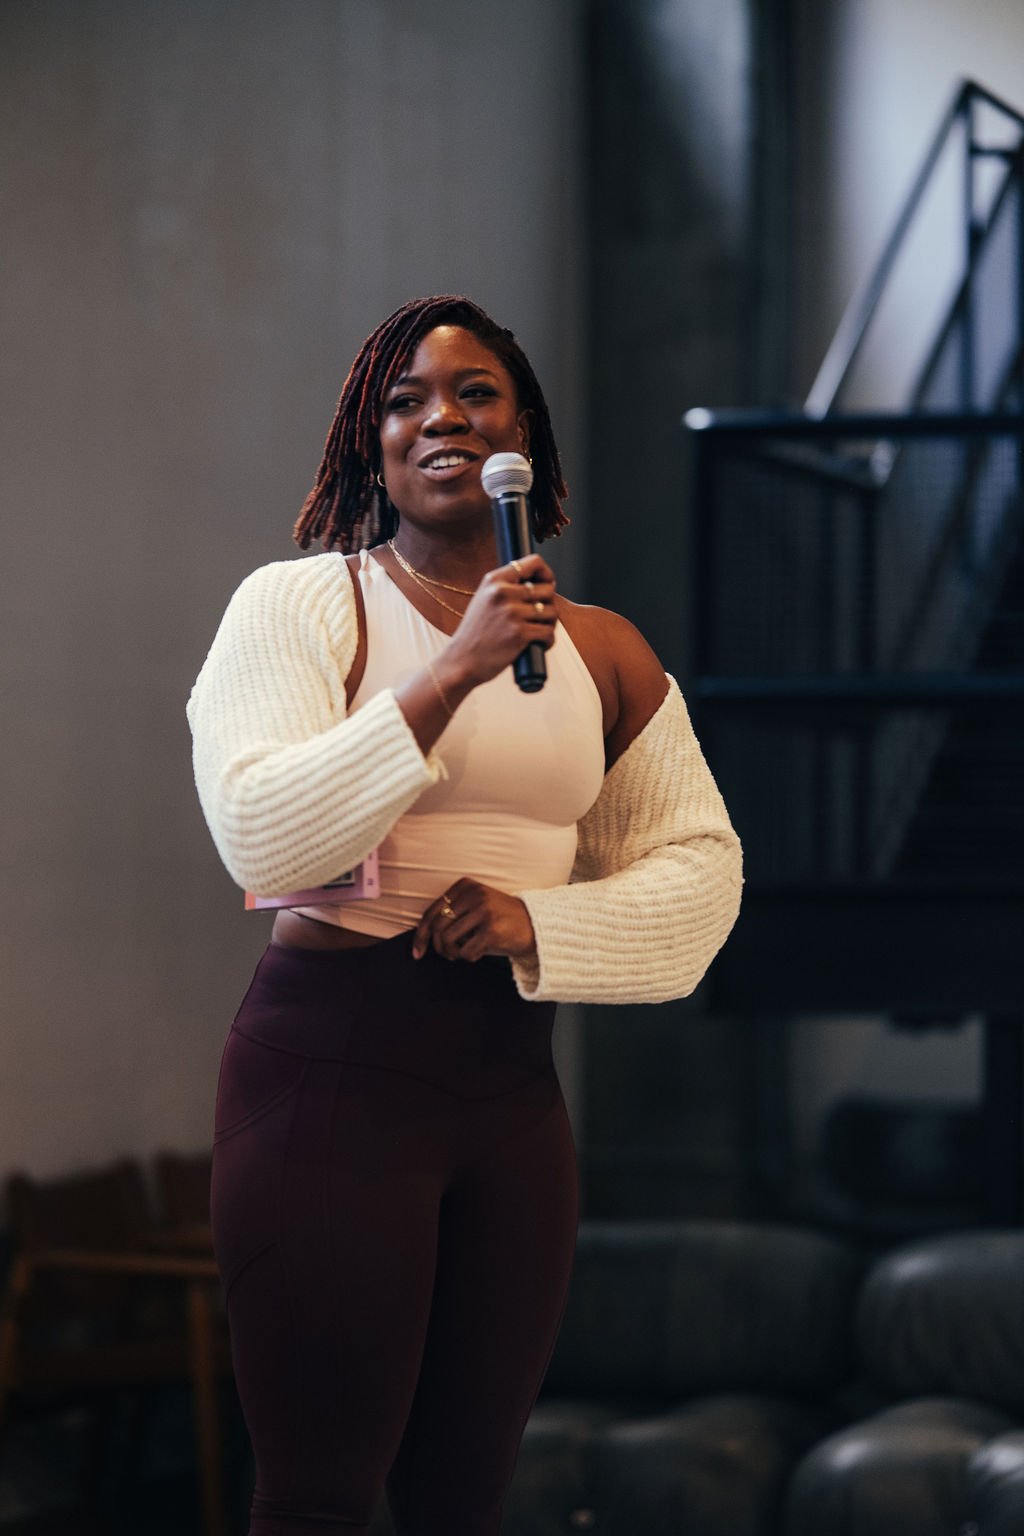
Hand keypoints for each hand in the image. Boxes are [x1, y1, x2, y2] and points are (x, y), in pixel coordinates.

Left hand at [411, 878, 536, 963]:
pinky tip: (479, 953)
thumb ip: (452, 914)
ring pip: (448, 940)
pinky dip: (469, 957)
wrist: (536, 926)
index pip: (432, 911)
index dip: (421, 935)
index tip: (417, 952)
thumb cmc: (500, 920)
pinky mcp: (492, 930)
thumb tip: (423, 937)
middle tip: (447, 955)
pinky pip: (466, 952)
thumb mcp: (475, 907)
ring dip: (453, 953)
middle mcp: (475, 895)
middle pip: (438, 927)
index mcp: (466, 886)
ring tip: (463, 953)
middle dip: (438, 947)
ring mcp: (484, 911)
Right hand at [440, 554, 556, 690]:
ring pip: (551, 612)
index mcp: (494, 580)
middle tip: (539, 617)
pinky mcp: (520, 634)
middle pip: (548, 590)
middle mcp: (503, 593)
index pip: (534, 562)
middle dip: (548, 604)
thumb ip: (506, 587)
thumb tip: (539, 582)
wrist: (461, 661)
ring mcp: (512, 613)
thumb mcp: (483, 599)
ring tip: (536, 632)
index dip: (546, 574)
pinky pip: (549, 633)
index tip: (546, 586)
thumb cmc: (475, 633)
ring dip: (548, 624)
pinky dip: (547, 641)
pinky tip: (537, 644)